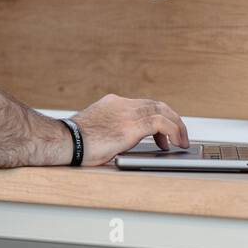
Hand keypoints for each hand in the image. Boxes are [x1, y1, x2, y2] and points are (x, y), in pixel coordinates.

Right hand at [70, 93, 189, 165]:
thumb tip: (123, 143)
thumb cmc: (75, 142)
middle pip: (156, 105)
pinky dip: (173, 131)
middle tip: (179, 135)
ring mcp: (126, 113)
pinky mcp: (130, 126)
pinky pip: (161, 123)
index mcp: (113, 104)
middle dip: (172, 119)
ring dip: (177, 126)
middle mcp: (122, 104)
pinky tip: (176, 143)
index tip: (163, 131)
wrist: (64, 141)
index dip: (159, 116)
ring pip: (162, 111)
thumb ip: (112, 130)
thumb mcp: (95, 130)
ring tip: (182, 140)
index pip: (144, 104)